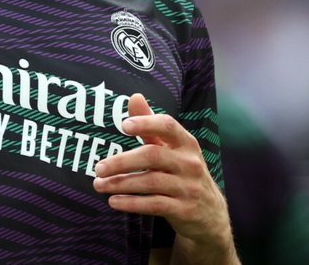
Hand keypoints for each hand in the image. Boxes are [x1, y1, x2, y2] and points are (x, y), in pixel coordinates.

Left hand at [93, 94, 235, 260]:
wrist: (209, 211)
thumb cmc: (184, 172)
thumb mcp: (172, 148)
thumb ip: (151, 125)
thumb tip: (134, 97)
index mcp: (186, 143)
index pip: (167, 126)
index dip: (146, 123)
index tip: (123, 126)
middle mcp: (190, 163)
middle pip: (153, 156)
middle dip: (122, 161)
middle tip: (99, 167)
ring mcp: (188, 187)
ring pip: (150, 182)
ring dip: (121, 184)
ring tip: (99, 185)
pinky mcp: (184, 209)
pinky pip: (154, 204)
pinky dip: (132, 203)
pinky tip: (113, 201)